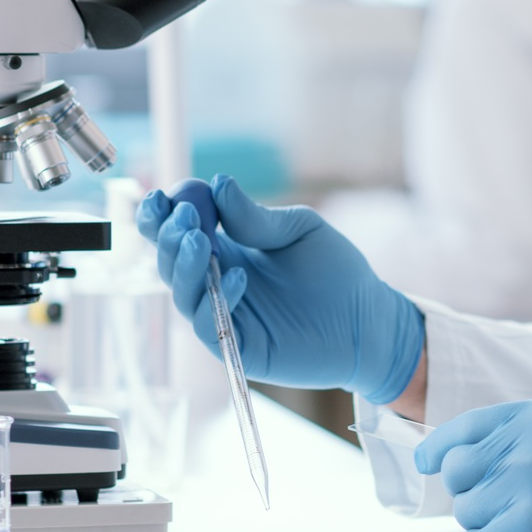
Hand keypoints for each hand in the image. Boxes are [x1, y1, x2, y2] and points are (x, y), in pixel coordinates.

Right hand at [136, 175, 423, 404]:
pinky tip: (239, 276)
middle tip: (183, 216)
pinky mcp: (240, 347)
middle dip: (168, 237)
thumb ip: (258, 217)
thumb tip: (218, 184)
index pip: (179, 232)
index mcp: (226, 249)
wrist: (370, 319)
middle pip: (170, 261)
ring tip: (199, 239)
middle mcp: (217, 283)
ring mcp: (226, 316)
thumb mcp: (299, 230)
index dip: (162, 216)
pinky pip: (212, 326)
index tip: (161, 196)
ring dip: (185, 265)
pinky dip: (218, 300)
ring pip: (183, 293)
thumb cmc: (337, 271)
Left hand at [415, 399, 531, 531]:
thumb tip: (448, 455)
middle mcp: (531, 448)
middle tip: (512, 504)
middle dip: (475, 492)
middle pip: (458, 473)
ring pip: (466, 512)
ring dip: (490, 523)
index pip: (465, 428)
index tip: (426, 461)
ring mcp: (529, 493)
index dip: (439, 448)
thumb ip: (516, 435)